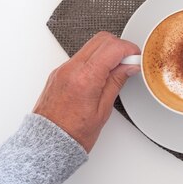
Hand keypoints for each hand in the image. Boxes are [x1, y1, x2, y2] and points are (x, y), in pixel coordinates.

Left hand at [33, 32, 140, 151]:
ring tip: (115, 70)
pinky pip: (81, 55)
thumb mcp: (103, 109)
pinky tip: (102, 73)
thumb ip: (117, 81)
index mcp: (85, 78)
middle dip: (119, 46)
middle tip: (128, 61)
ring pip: (91, 44)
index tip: (136, 57)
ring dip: (107, 51)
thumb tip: (129, 66)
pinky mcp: (59, 72)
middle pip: (102, 39)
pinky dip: (96, 58)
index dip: (129, 49)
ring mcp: (63, 69)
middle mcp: (71, 69)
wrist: (47, 144)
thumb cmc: (73, 133)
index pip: (113, 48)